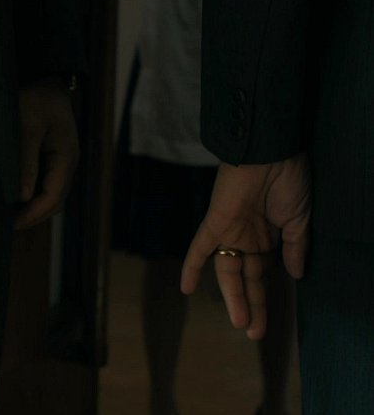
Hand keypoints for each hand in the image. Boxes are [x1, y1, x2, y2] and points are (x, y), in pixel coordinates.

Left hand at [13, 77, 78, 229]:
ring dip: (31, 207)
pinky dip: (30, 194)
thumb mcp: (27, 126)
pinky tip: (11, 196)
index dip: (32, 215)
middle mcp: (67, 164)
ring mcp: (60, 161)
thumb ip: (26, 161)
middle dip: (32, 216)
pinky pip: (44, 183)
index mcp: (67, 158)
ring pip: (49, 194)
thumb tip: (23, 196)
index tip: (11, 225)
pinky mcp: (51, 157)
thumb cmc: (36, 97)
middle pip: (53, 201)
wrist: (44, 76)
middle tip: (4, 225)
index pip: (53, 198)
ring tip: (5, 214)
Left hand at [181, 153, 310, 339]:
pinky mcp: (215, 222)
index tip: (269, 323)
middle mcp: (248, 237)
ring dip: (233, 298)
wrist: (271, 152)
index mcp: (269, 236)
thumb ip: (295, 247)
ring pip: (228, 271)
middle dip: (250, 306)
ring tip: (241, 323)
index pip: (264, 275)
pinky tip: (187, 289)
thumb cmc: (289, 180)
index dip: (266, 298)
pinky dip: (192, 267)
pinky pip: (199, 248)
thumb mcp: (299, 219)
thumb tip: (297, 275)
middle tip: (253, 333)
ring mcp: (231, 231)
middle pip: (246, 279)